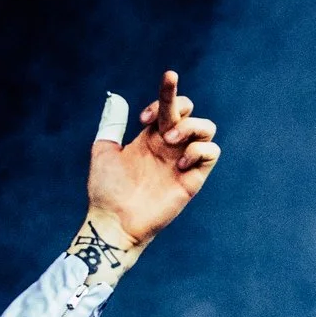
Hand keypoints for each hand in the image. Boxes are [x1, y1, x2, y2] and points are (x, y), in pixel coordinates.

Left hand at [85, 70, 220, 248]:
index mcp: (150, 136)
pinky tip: (180, 164)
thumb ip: (112, 125)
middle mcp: (169, 145)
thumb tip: (116, 98)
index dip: (165, 95)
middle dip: (181, 104)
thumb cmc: (106, 190)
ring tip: (170, 140)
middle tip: (161, 128)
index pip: (168, 106)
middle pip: (190, 111)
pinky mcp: (192, 179)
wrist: (112, 221)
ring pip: (207, 129)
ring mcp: (182, 160)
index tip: (143, 118)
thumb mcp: (103, 151)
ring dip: (192, 127)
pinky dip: (199, 151)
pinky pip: (212, 153)